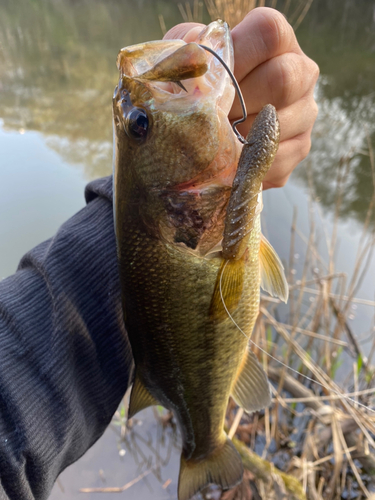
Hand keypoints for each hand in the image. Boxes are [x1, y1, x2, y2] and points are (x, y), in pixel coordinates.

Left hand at [164, 8, 318, 188]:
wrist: (209, 130)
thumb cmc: (200, 88)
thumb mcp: (190, 61)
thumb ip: (189, 48)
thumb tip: (196, 51)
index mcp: (276, 41)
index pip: (269, 33)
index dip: (237, 56)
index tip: (214, 78)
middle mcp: (301, 71)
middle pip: (281, 79)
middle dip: (238, 102)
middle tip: (213, 116)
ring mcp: (305, 111)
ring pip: (277, 123)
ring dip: (239, 136)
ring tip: (217, 139)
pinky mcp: (300, 147)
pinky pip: (274, 158)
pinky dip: (245, 163)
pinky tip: (228, 160)